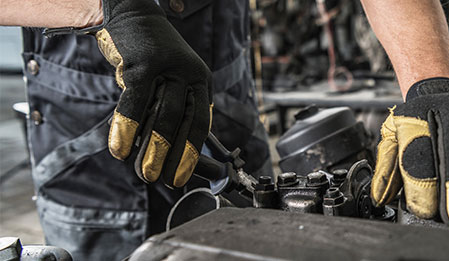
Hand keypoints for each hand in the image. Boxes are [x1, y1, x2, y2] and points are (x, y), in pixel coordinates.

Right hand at [93, 0, 211, 187]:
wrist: (130, 15)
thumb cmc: (150, 57)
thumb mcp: (170, 81)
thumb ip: (172, 111)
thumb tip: (170, 154)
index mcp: (201, 82)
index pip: (202, 123)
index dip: (193, 153)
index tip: (183, 176)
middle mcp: (190, 75)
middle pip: (185, 123)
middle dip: (175, 157)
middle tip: (165, 182)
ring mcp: (167, 69)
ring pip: (162, 116)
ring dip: (153, 149)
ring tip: (144, 173)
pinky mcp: (142, 64)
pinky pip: (135, 103)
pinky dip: (127, 129)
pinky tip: (120, 149)